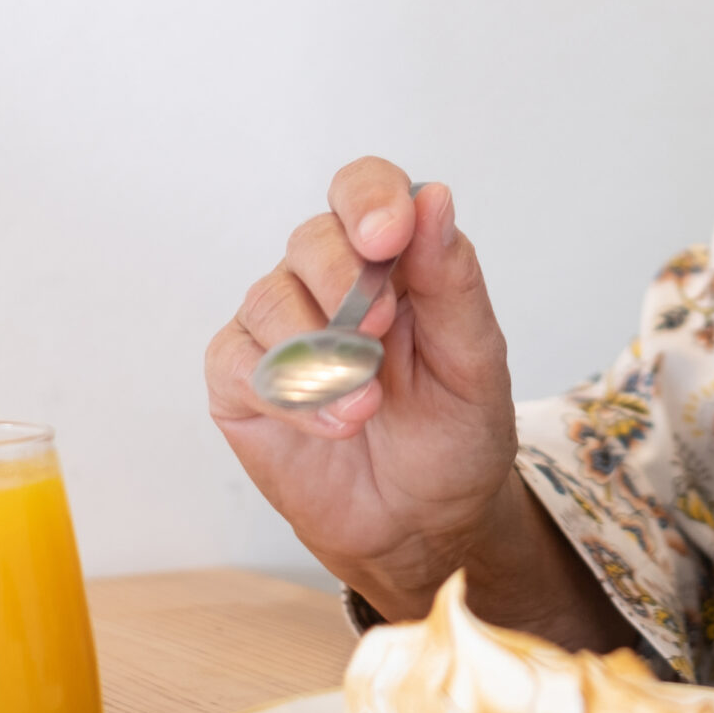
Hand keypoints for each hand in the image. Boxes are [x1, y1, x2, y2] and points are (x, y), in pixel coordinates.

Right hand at [205, 159, 515, 615]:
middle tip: (377, 334)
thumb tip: (434, 197)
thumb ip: (451, 279)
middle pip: (312, 238)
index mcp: (393, 258)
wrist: (424, 523)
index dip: (370, 198)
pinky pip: (239, 361)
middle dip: (344, 283)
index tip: (387, 235)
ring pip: (271, 297)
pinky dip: (289, 394)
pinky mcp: (240, 379)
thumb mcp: (474, 359)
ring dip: (322, 355)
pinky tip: (334, 425)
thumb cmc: (455, 432)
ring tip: (367, 407)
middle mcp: (328, 278)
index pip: (364, 189)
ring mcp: (279, 326)